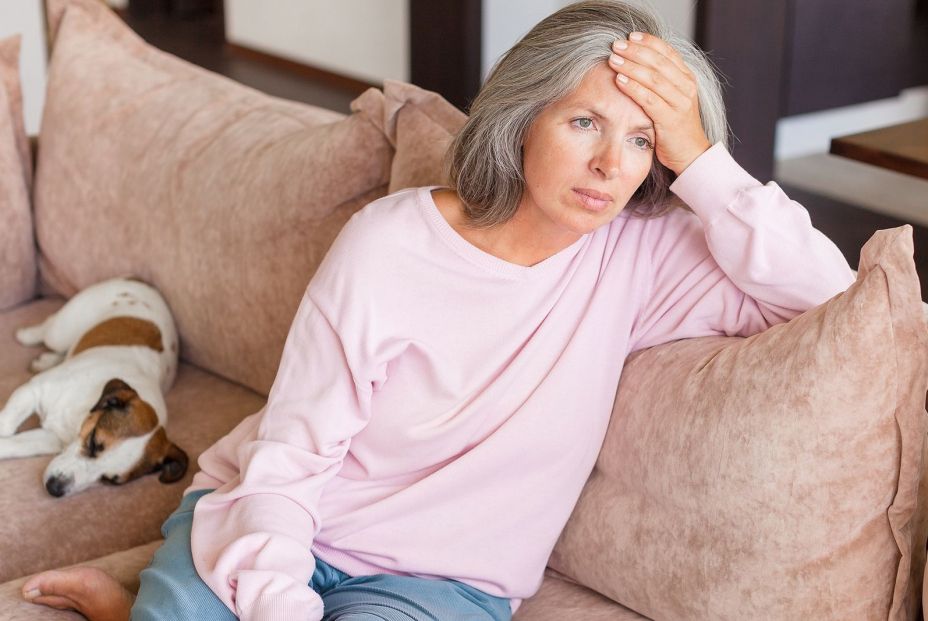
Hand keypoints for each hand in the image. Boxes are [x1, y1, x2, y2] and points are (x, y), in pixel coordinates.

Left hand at [608, 32, 710, 175]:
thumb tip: (637, 62)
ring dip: (631, 67)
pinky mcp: (670, 119)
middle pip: (659, 62)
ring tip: (613, 59)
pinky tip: (619, 80)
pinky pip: (649, 99)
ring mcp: (680, 103)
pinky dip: (633, 88)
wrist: (690, 154)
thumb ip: (660, 81)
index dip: (649, 42)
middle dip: (636, 51)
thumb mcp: (671, 99)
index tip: (630, 36)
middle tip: (616, 45)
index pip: (668, 52)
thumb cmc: (674, 126)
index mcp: (687, 78)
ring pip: (654, 79)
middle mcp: (686, 87)